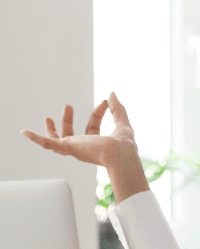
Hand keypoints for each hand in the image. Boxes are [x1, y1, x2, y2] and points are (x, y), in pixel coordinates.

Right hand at [22, 92, 149, 202]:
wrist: (120, 155)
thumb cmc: (124, 145)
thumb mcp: (122, 122)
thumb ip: (117, 108)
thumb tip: (112, 93)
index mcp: (97, 144)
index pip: (93, 126)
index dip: (98, 112)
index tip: (105, 101)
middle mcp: (84, 148)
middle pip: (72, 134)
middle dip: (68, 120)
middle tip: (68, 105)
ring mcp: (75, 148)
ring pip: (57, 141)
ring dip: (52, 130)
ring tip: (47, 118)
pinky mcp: (67, 147)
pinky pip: (47, 143)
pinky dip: (35, 138)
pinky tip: (25, 132)